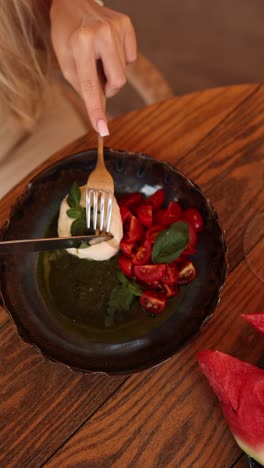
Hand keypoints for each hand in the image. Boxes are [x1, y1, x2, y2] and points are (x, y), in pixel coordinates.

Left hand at [50, 0, 136, 135]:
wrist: (72, 4)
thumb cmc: (67, 36)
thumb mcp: (66, 63)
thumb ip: (83, 87)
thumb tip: (101, 112)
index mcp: (81, 43)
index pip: (91, 86)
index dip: (96, 111)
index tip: (102, 129)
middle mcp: (101, 33)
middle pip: (118, 81)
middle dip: (108, 87)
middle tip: (97, 76)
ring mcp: (116, 27)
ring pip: (123, 71)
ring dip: (111, 72)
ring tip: (99, 57)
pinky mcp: (126, 24)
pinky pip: (131, 58)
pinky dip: (120, 60)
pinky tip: (109, 49)